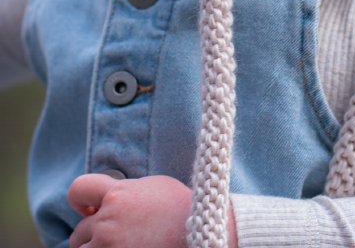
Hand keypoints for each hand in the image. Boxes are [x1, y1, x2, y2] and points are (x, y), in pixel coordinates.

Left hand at [67, 174, 238, 247]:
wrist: (201, 231)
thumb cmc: (179, 207)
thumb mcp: (152, 186)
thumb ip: (125, 190)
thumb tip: (103, 200)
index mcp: (118, 194)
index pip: (79, 189)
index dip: (80, 198)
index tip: (88, 208)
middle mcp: (109, 220)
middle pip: (80, 231)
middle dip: (93, 234)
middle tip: (115, 235)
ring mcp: (109, 246)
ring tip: (121, 244)